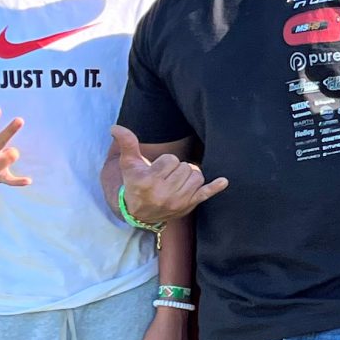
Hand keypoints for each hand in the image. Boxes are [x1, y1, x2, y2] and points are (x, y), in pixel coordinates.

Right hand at [110, 125, 227, 224]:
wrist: (139, 212)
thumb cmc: (135, 183)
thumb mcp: (129, 164)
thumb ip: (127, 144)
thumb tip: (115, 127)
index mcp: (149, 182)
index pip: (171, 160)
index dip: (166, 162)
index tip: (157, 170)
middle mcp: (164, 194)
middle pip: (185, 167)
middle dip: (177, 168)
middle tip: (166, 177)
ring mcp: (178, 202)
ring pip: (196, 176)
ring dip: (189, 175)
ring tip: (176, 181)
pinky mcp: (189, 207)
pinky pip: (205, 194)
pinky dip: (214, 188)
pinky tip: (223, 181)